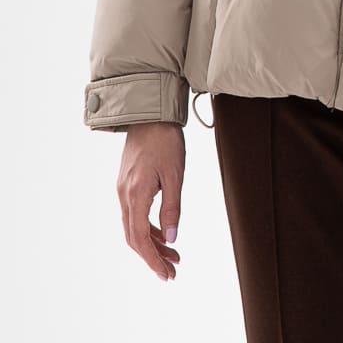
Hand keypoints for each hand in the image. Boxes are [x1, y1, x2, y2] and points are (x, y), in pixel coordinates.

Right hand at [117, 122, 184, 280]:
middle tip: (172, 270)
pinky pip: (135, 213)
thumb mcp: (175, 175)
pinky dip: (149, 227)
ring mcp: (123, 189)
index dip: (153, 260)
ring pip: (134, 227)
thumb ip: (172, 208)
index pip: (140, 239)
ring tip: (174, 254)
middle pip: (134, 238)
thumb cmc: (166, 140)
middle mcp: (124, 195)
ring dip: (152, 243)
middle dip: (152, 256)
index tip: (166, 274)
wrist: (150, 113)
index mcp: (135, 195)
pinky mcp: (127, 183)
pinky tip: (164, 232)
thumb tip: (172, 238)